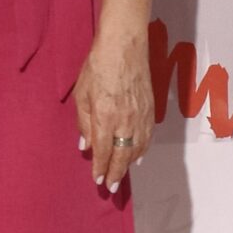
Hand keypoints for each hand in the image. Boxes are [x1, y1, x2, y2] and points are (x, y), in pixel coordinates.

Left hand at [74, 28, 153, 188]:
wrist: (125, 45)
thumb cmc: (98, 65)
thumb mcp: (81, 93)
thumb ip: (83, 121)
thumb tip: (85, 144)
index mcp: (105, 117)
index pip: (102, 151)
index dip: (100, 168)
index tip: (97, 180)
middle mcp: (125, 121)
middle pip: (122, 156)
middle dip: (116, 173)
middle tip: (111, 187)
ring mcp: (141, 116)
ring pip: (137, 148)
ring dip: (128, 164)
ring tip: (121, 174)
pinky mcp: (151, 109)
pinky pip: (147, 137)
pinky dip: (142, 150)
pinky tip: (137, 155)